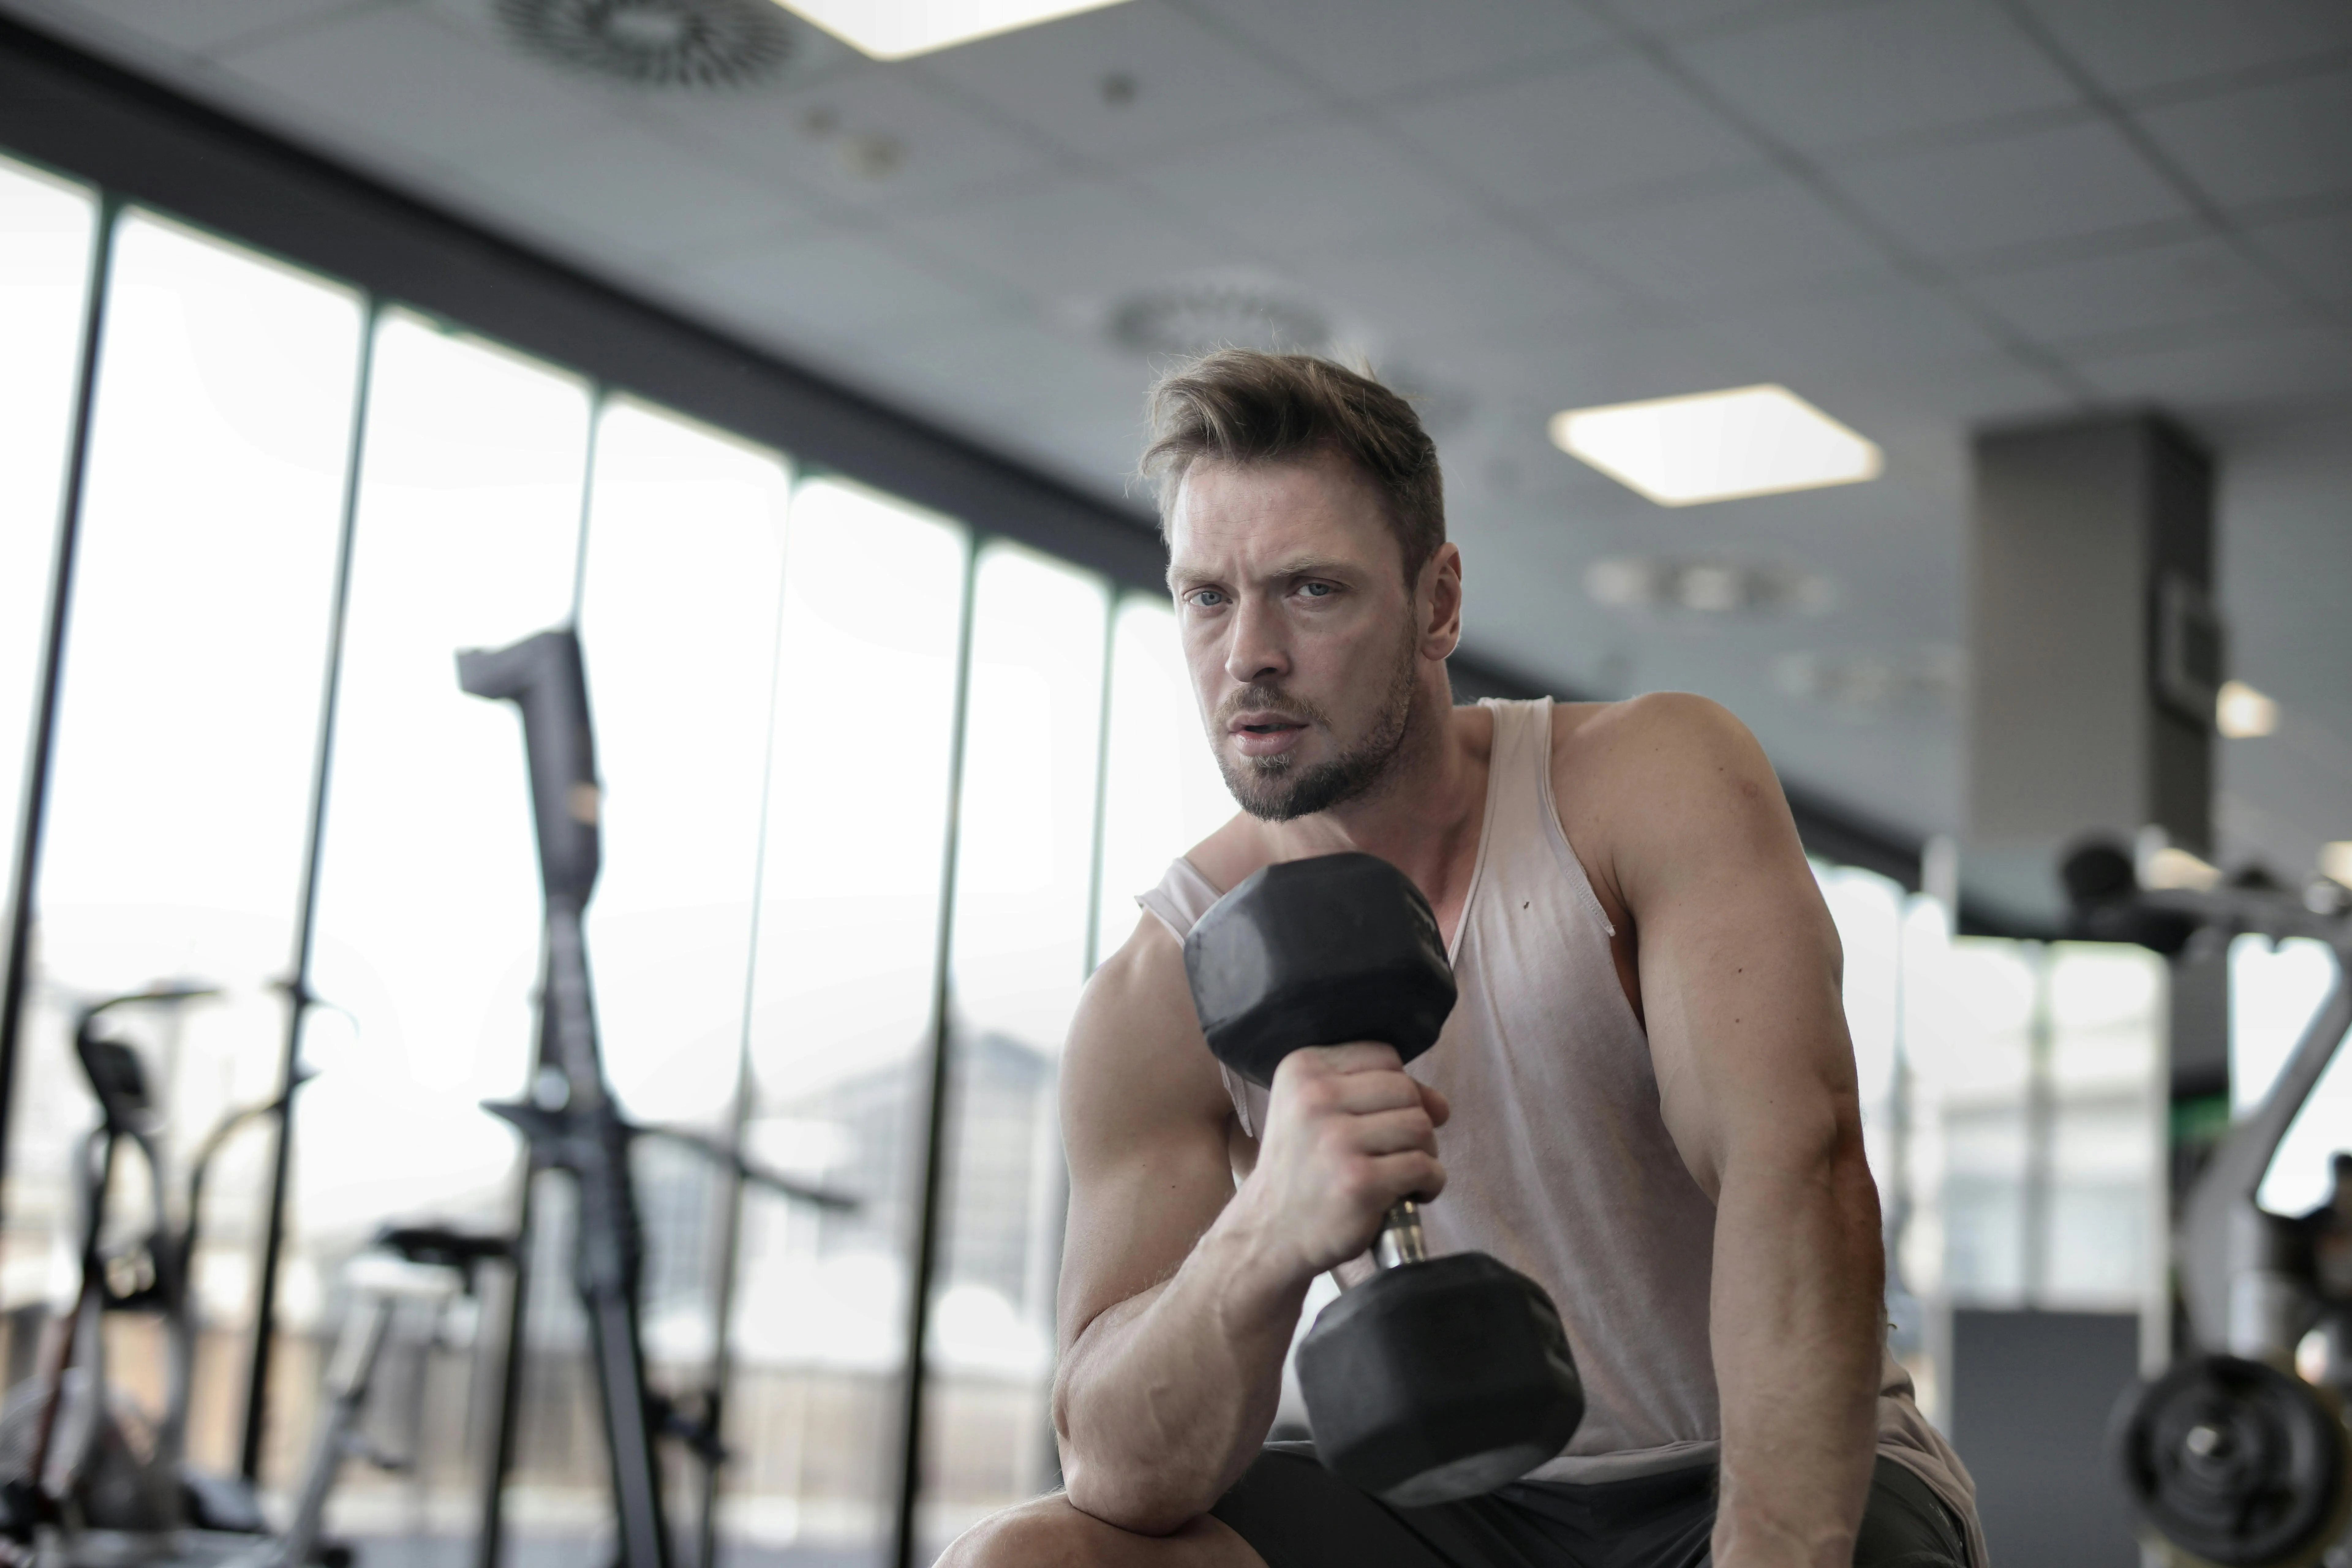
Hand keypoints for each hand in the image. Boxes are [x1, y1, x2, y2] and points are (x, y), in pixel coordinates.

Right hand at [1240, 1044, 1450, 1275]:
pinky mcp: (1359, 1182)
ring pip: (1420, 1126)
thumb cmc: (1305, 1169)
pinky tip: (1409, 1195)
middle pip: (1406, 1090)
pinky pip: (1424, 1167)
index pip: (1384, 1055)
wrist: (1270, 1233)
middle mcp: (1315, 1097)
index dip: (1396, 1088)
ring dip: (1425, 1154)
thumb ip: (1378, 1093)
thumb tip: (1441, 1105)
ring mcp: (1337, 1140)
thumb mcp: (1320, 1112)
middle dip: (1414, 1122)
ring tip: (1400, 1173)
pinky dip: (1430, 1183)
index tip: (1381, 1118)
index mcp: (1303, 1068)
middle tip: (1394, 1152)